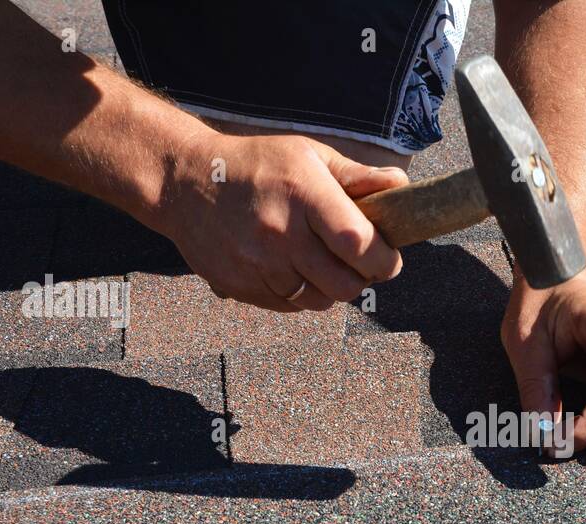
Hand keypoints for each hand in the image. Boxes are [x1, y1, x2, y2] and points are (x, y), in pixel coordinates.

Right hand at [154, 128, 406, 311]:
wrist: (184, 182)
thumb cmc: (257, 165)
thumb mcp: (308, 155)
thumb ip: (357, 177)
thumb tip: (401, 188)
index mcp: (303, 194)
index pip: (359, 244)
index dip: (384, 260)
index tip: (389, 258)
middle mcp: (280, 233)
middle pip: (345, 284)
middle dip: (362, 278)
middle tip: (360, 263)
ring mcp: (257, 264)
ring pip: (319, 301)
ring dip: (332, 289)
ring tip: (324, 263)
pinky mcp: (241, 285)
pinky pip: (290, 306)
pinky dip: (302, 295)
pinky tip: (295, 269)